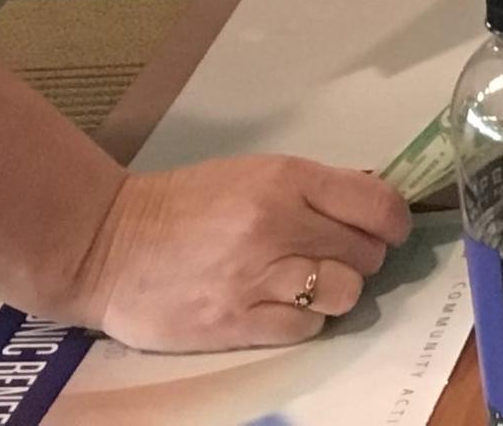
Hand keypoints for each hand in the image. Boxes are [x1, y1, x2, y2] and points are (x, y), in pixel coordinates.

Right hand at [69, 155, 410, 351]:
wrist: (109, 245)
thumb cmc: (184, 205)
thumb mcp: (252, 175)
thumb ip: (310, 190)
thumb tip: (370, 204)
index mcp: (284, 180)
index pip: (376, 204)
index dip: (393, 221)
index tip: (389, 229)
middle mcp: (278, 226)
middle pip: (366, 251)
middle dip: (362, 255)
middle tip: (338, 255)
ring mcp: (258, 278)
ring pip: (345, 292)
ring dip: (337, 290)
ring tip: (310, 283)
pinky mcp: (238, 324)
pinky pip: (306, 327)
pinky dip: (304, 319)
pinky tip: (281, 305)